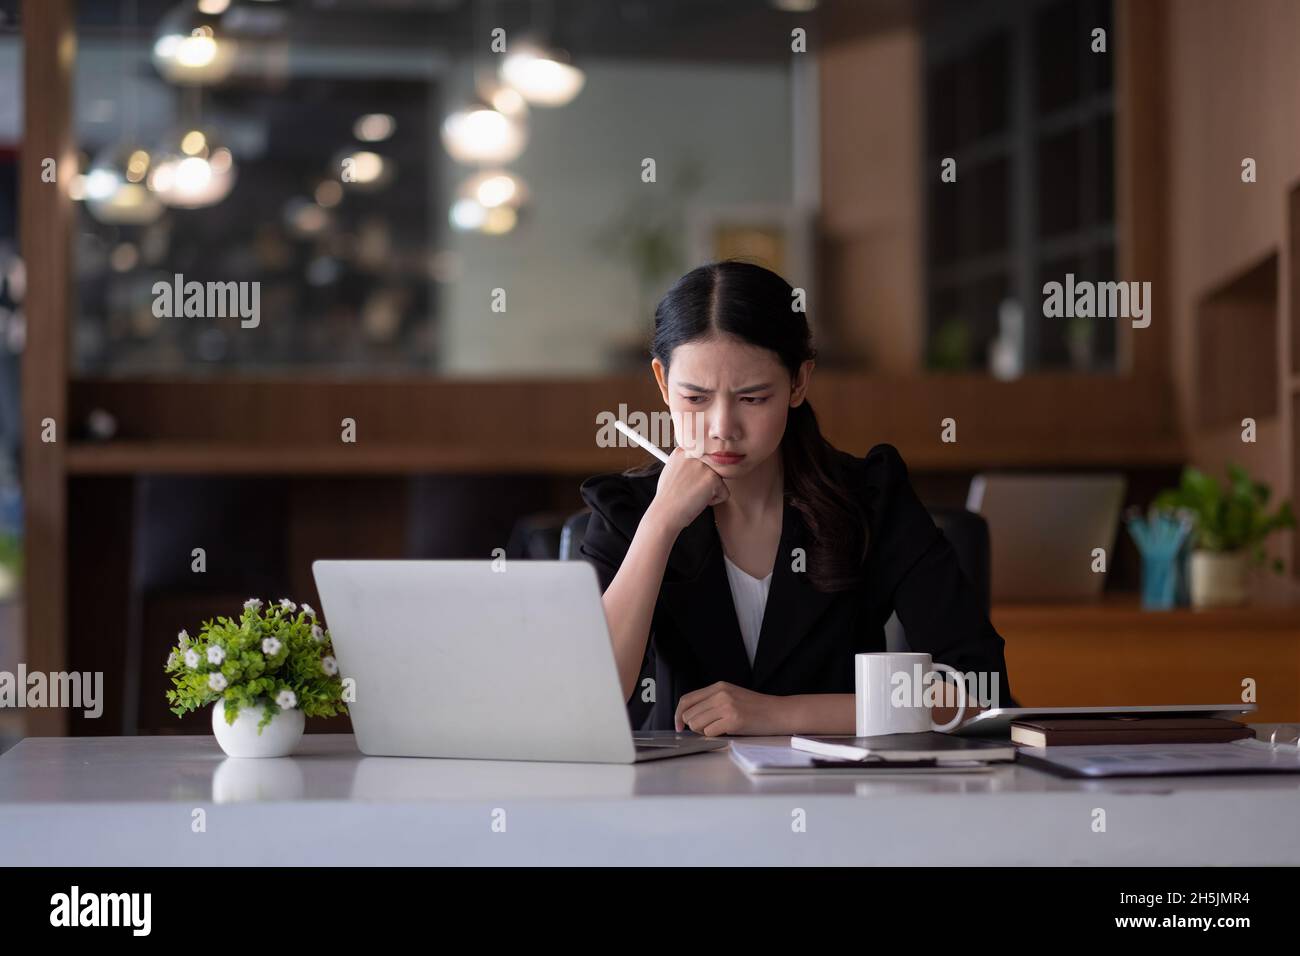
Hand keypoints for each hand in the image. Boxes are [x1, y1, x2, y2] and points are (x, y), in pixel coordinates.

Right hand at [646, 446, 728, 534]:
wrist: (664, 513)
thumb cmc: (667, 498)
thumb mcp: (671, 472)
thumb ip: (686, 464)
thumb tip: (698, 463)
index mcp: (682, 451)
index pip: (703, 460)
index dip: (698, 476)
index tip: (689, 484)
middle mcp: (693, 454)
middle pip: (713, 469)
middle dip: (704, 483)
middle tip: (689, 491)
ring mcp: (704, 465)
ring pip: (720, 480)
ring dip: (710, 491)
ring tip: (692, 495)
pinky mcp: (713, 478)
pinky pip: (724, 493)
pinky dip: (714, 501)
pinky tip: (697, 501)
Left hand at [674, 682, 792, 735]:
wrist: (779, 712)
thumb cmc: (757, 708)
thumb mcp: (732, 696)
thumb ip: (712, 701)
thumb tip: (689, 716)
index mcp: (718, 687)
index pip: (686, 700)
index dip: (678, 714)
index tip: (679, 725)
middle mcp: (720, 694)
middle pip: (689, 714)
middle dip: (694, 726)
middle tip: (709, 728)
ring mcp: (727, 706)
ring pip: (696, 724)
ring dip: (704, 731)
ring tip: (720, 729)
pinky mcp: (733, 720)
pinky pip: (710, 732)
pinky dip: (715, 735)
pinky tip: (727, 731)